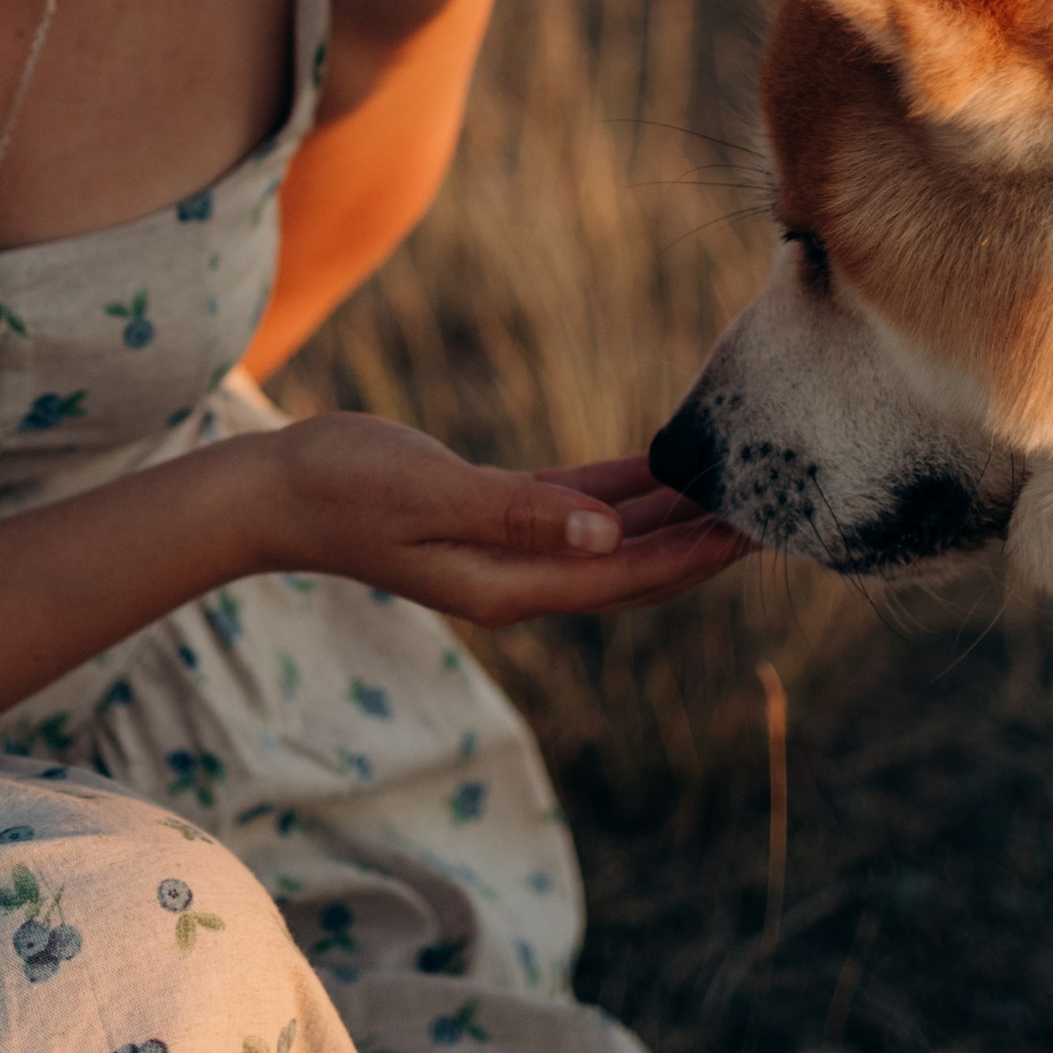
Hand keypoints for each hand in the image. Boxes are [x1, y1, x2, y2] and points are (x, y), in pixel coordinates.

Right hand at [266, 418, 744, 627]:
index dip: (693, 556)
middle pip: (631, 569)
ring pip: (610, 538)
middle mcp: (517, 577)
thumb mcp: (432, 494)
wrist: (277, 489)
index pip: (624, 579)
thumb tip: (605, 539)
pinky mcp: (493, 514)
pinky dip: (621, 491)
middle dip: (700, 543)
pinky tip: (662, 466)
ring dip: (669, 516)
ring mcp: (505, 548)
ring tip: (736, 485)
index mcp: (508, 585)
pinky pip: (576, 507)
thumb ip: (519, 516)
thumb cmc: (344, 486)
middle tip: (775, 507)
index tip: (756, 530)